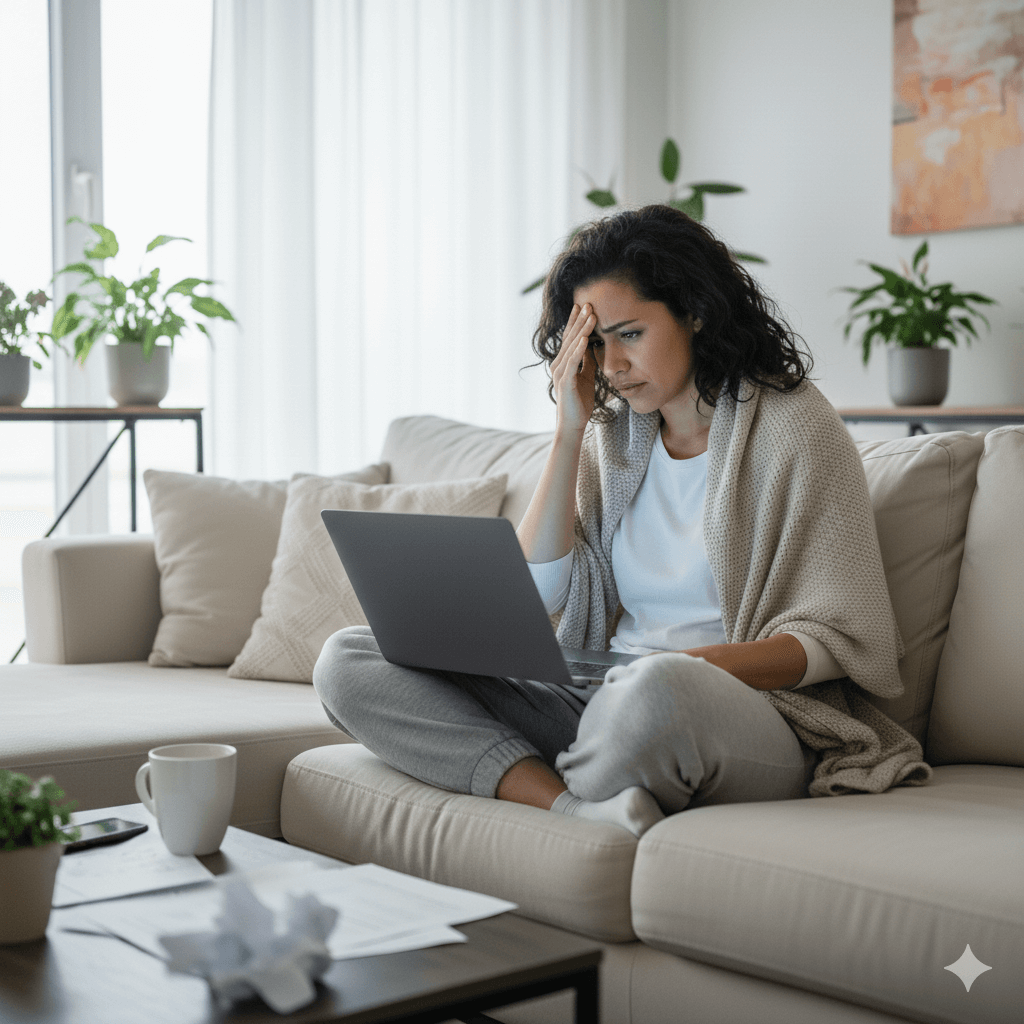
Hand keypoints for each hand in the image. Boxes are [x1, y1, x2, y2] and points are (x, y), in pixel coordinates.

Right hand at [549, 303, 596, 433]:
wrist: (573, 423)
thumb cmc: (579, 402)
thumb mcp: (586, 377)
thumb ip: (587, 362)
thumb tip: (593, 347)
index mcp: (563, 363)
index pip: (570, 338)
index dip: (576, 322)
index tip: (584, 305)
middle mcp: (558, 365)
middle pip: (570, 338)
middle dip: (580, 320)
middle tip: (589, 303)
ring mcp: (560, 373)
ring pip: (572, 347)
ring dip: (582, 330)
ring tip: (591, 316)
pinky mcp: (565, 382)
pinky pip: (572, 363)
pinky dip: (578, 350)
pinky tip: (585, 338)